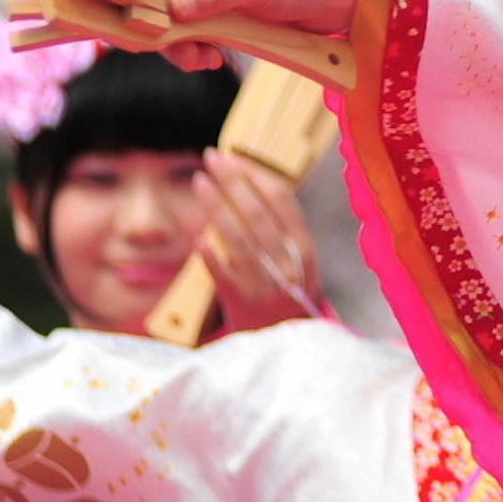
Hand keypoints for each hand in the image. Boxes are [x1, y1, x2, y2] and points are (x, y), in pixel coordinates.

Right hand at [154, 0, 359, 74]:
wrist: (334, 0)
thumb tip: (174, 9)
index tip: (137, 25)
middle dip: (162, 28)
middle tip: (180, 52)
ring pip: (167, 21)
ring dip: (180, 45)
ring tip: (204, 60)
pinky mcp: (213, 13)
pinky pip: (187, 34)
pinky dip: (194, 50)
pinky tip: (213, 59)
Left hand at [194, 149, 324, 333]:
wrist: (290, 345)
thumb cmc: (289, 293)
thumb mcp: (299, 261)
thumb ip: (281, 228)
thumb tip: (250, 184)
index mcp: (305, 248)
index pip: (281, 201)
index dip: (256, 175)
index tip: (236, 156)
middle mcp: (287, 263)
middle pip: (257, 213)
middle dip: (233, 181)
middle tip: (213, 158)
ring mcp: (264, 284)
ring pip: (238, 238)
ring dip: (217, 207)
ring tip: (200, 183)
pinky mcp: (241, 303)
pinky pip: (223, 276)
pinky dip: (211, 256)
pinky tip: (198, 238)